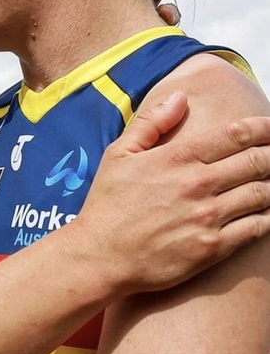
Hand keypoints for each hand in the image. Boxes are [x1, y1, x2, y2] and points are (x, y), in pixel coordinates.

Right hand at [76, 91, 269, 293]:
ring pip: (262, 194)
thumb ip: (152, 122)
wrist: (100, 257)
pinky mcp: (212, 248)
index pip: (235, 135)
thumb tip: (180, 97)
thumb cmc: (107, 206)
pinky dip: (267, 218)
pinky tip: (265, 213)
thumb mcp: (119, 154)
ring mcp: (208, 217)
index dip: (262, 128)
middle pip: (257, 161)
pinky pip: (256, 228)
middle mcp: (198, 185)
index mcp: (177, 158)